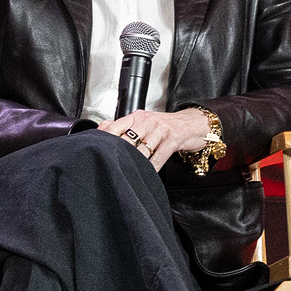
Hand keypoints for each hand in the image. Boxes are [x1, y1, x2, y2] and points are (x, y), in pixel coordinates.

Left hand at [101, 105, 215, 167]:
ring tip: (127, 173)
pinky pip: (158, 157)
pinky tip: (147, 174)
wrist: (193, 124)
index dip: (105, 140)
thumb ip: (123, 126)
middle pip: (126, 140)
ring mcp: (160, 130)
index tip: (97, 152)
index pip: (115, 127)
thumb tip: (102, 129)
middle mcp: (147, 121)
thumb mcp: (144, 122)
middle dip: (119, 155)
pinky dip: (151, 168)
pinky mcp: (172, 139)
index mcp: (137, 117)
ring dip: (134, 163)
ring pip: (141, 150)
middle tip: (111, 167)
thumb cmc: (165, 127)